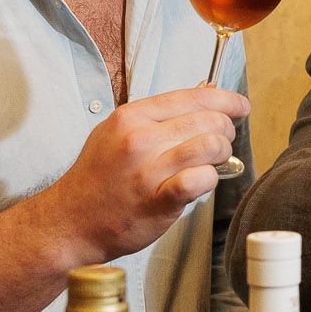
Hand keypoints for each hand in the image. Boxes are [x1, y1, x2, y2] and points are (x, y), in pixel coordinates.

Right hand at [42, 86, 249, 263]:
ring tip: (213, 163)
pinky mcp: (158, 199)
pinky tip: (201, 182)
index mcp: (132, 117)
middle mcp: (140, 138)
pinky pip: (202, 179)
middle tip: (222, 142)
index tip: (240, 106)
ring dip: (221, 154)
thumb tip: (205, 90)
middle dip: (225, 129)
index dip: (225, 99)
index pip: (192, 96)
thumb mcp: (118, 132)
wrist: (71, 221)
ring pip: (211, 146)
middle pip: (208, 119)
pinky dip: (210, 180)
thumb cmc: (98, 178)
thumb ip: (160, 113)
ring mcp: (149, 169)